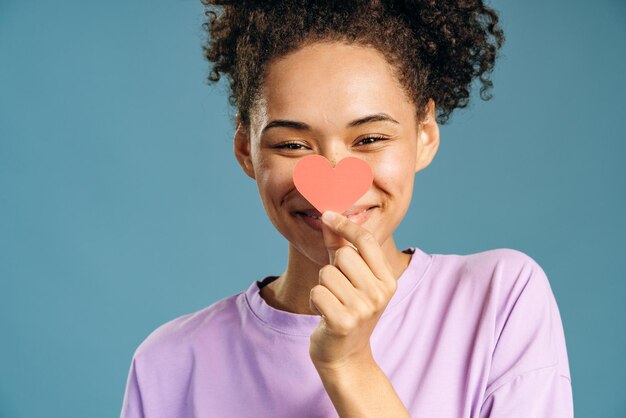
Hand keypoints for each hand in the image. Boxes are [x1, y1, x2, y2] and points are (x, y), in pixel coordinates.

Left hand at [308, 210, 397, 371]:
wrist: (346, 356)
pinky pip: (317, 292)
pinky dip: (314, 301)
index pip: (366, 241)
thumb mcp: (349, 277)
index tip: (328, 214)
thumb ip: (340, 246)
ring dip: (322, 287)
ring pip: (326, 273)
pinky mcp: (343, 321)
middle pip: (343, 254)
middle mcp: (380, 293)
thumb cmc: (346, 310)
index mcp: (387, 280)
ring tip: (332, 303)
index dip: (345, 224)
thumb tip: (328, 216)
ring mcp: (363, 309)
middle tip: (337, 290)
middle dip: (332, 268)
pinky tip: (324, 314)